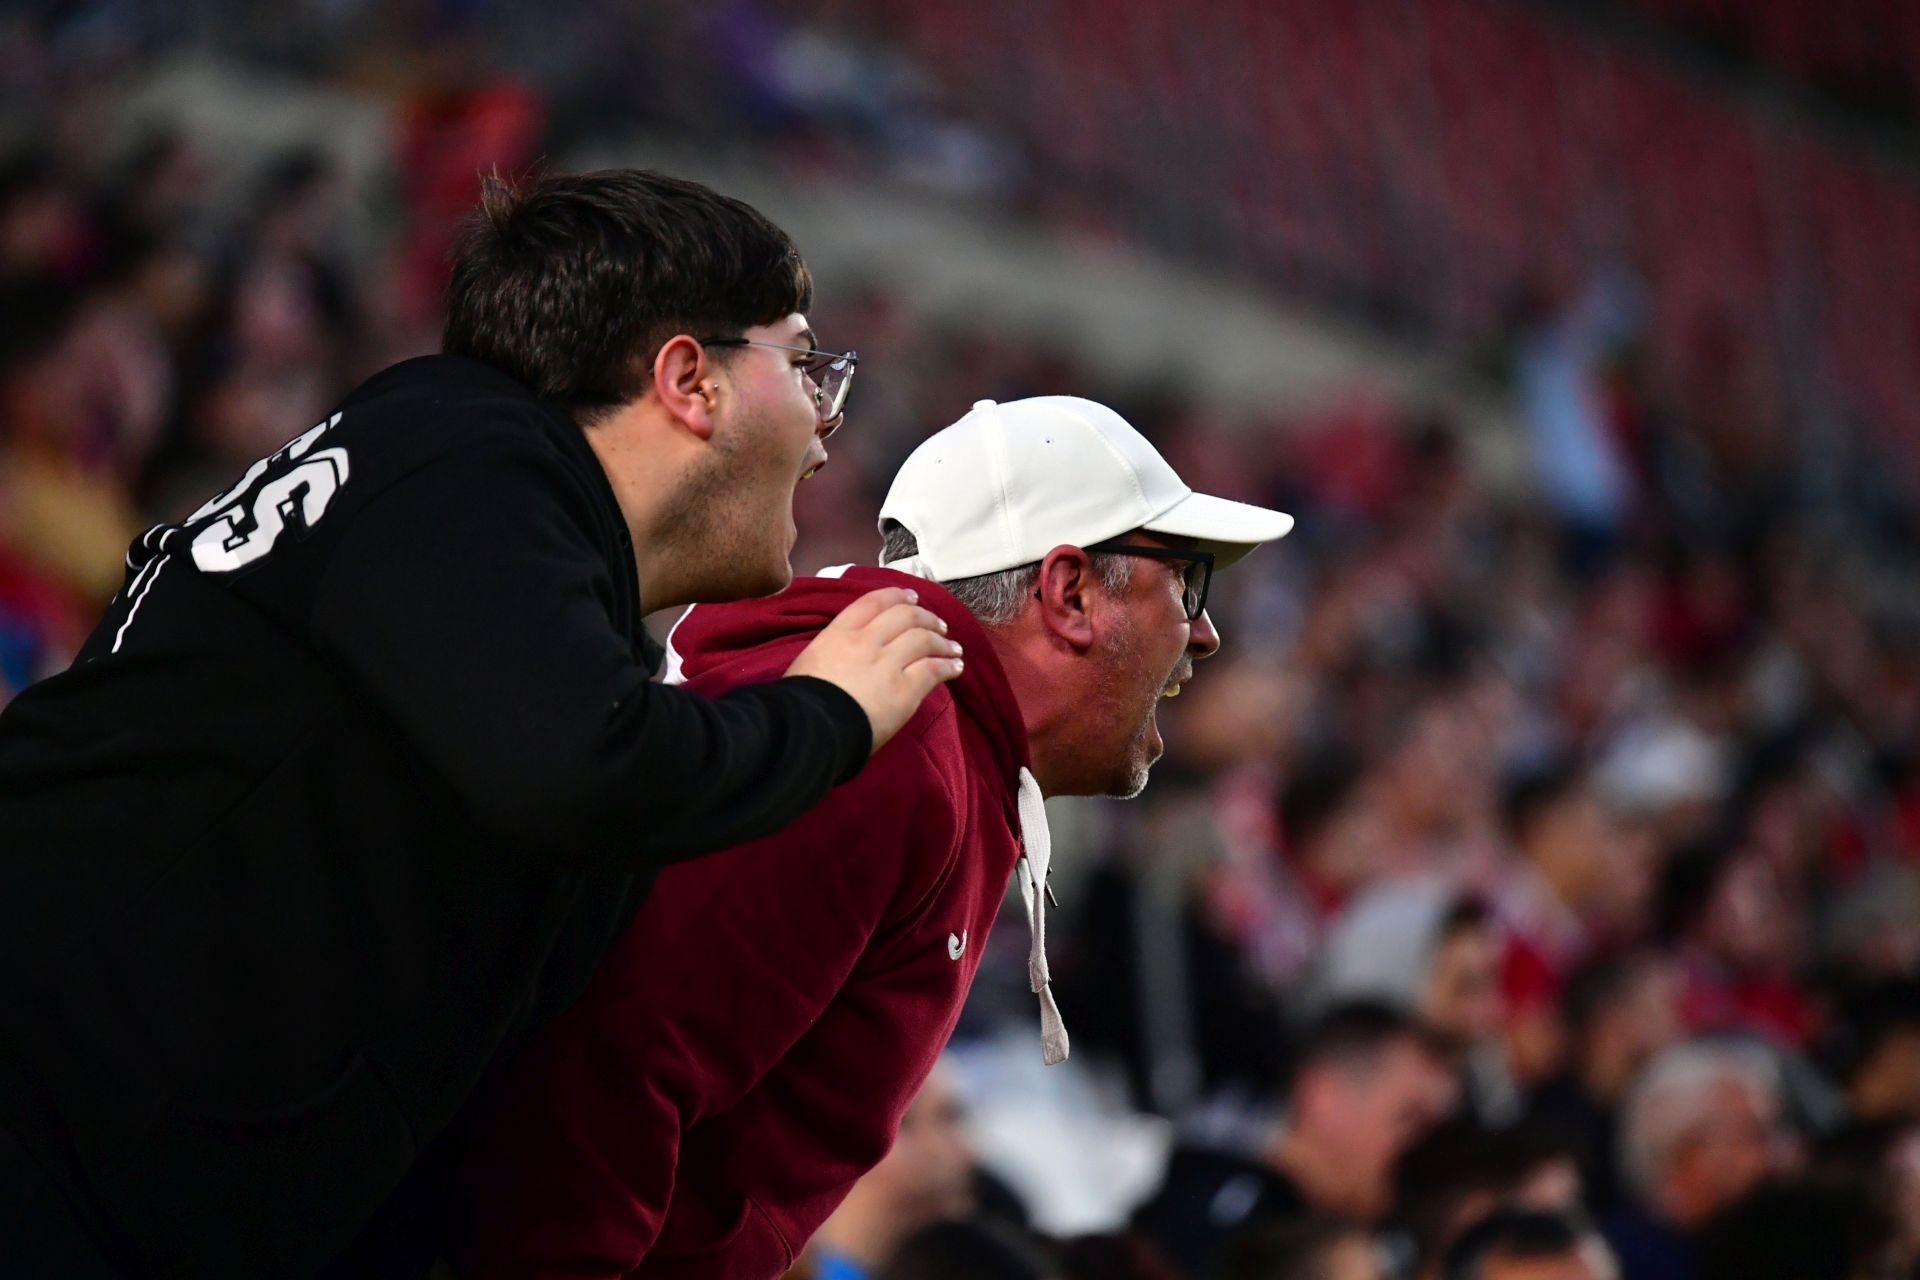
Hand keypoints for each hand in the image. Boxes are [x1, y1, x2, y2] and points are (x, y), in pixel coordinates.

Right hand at [785, 587, 964, 754]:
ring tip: (952, 647)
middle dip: (925, 617)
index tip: (910, 597)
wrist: (809, 731)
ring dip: (942, 641)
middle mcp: (866, 641)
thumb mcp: (808, 662)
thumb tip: (844, 656)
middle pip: (904, 616)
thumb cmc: (800, 704)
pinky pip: (933, 670)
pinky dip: (948, 666)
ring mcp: (887, 664)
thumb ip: (832, 651)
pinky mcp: (904, 690)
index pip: (873, 602)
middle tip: (937, 624)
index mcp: (838, 633)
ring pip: (923, 640)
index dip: (896, 596)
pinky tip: (955, 667)